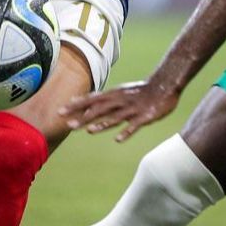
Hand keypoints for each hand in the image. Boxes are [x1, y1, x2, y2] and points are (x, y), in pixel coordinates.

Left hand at [59, 77, 180, 142]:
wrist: (165, 85)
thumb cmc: (141, 91)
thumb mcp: (120, 92)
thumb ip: (106, 100)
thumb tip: (88, 103)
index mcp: (113, 95)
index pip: (91, 99)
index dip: (76, 105)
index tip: (61, 110)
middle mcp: (120, 101)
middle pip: (99, 109)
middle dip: (83, 116)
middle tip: (68, 124)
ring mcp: (132, 109)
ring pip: (115, 117)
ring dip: (102, 124)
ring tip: (89, 131)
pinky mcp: (144, 116)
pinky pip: (134, 125)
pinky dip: (126, 132)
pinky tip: (118, 140)